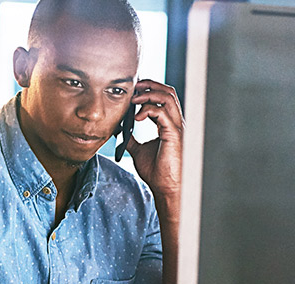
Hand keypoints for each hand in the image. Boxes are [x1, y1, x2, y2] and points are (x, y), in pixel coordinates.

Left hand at [124, 79, 183, 197]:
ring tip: (134, 99)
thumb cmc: (157, 172)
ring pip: (167, 97)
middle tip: (134, 87)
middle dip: (150, 85)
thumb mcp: (138, 151)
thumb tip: (118, 130)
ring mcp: (176, 127)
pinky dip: (148, 109)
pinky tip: (137, 117)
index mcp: (169, 125)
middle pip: (168, 92)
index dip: (149, 90)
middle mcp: (175, 123)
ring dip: (148, 94)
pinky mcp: (174, 133)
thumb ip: (131, 138)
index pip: (163, 98)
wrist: (165, 188)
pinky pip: (162, 112)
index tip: (133, 90)